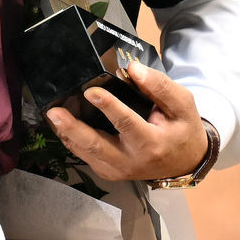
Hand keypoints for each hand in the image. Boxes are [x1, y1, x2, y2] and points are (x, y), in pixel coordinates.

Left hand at [44, 60, 209, 182]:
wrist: (186, 161)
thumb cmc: (183, 129)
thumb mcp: (182, 105)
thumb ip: (160, 86)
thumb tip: (132, 68)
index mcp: (152, 144)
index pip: (127, 124)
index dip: (109, 107)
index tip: (91, 91)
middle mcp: (132, 161)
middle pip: (98, 146)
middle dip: (74, 129)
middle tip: (55, 112)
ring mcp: (118, 170)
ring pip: (86, 153)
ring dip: (67, 133)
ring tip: (52, 114)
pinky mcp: (108, 171)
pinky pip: (85, 156)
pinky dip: (71, 140)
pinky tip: (61, 123)